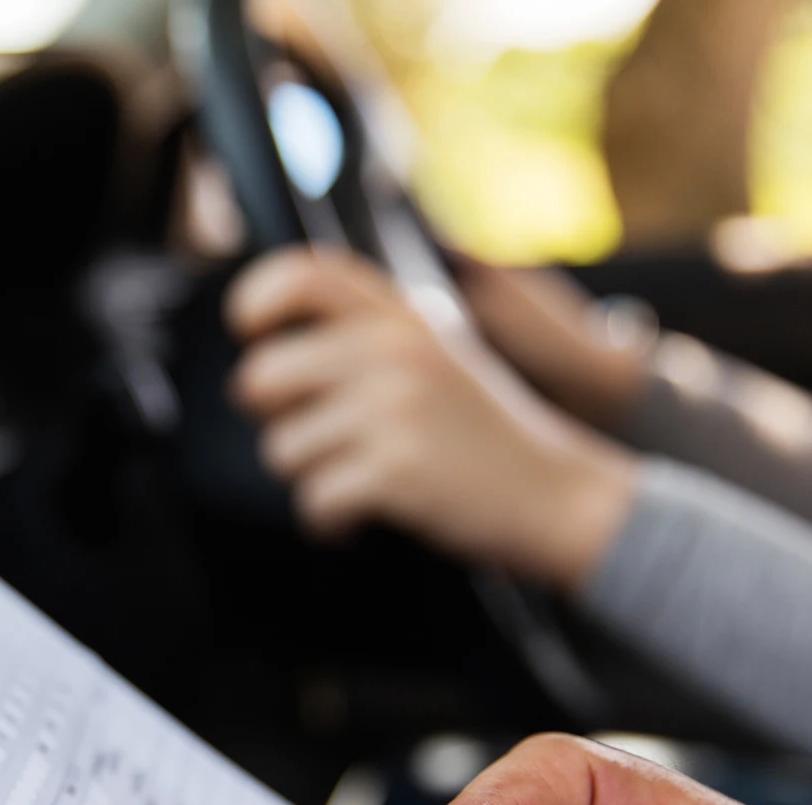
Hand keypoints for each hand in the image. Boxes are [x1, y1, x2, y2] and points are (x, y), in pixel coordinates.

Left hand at [226, 247, 635, 587]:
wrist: (558, 496)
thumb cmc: (486, 434)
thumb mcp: (436, 354)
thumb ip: (366, 334)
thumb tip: (268, 343)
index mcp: (401, 316)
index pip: (301, 274)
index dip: (254, 303)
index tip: (253, 336)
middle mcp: (394, 351)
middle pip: (260, 379)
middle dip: (279, 422)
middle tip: (323, 442)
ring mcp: (393, 409)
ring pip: (281, 450)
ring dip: (312, 478)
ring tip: (364, 478)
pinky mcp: (394, 470)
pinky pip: (313, 502)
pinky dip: (332, 523)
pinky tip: (367, 515)